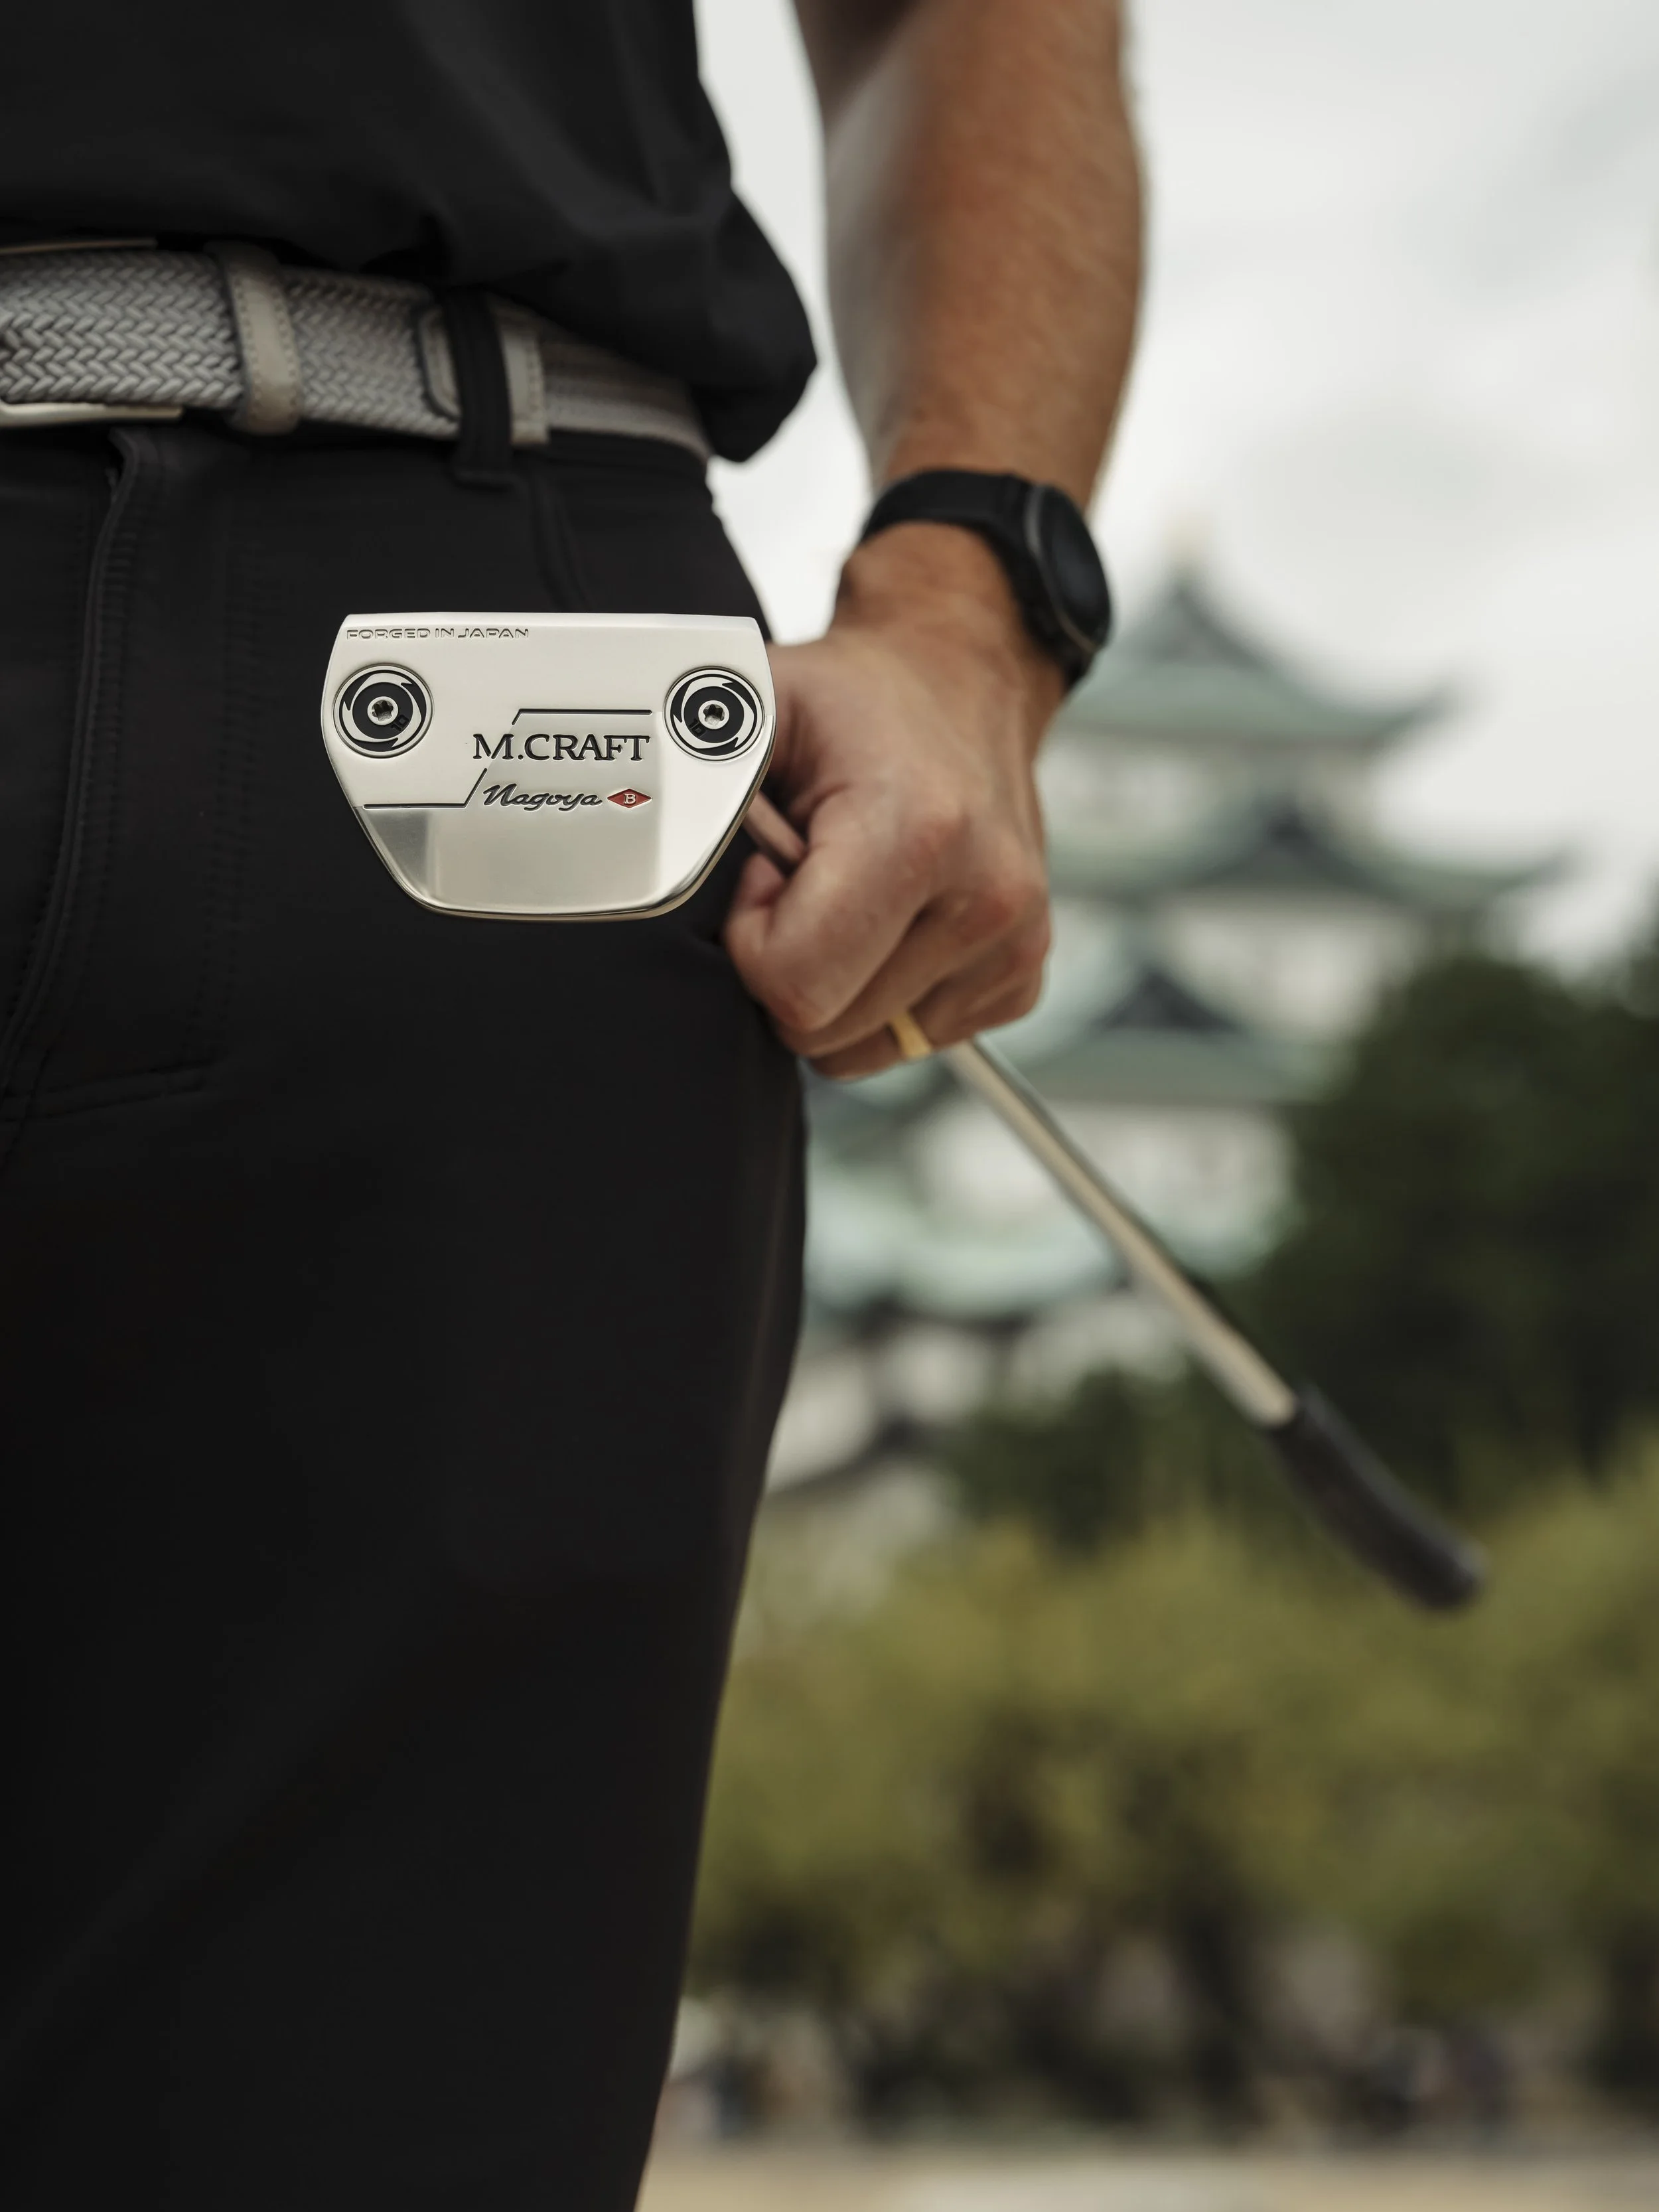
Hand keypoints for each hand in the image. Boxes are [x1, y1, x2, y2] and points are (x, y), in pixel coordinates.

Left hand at [723, 525, 1061, 1077]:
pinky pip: (911, 1038)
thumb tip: (633, 847)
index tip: (767, 876)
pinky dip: (882, 994)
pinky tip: (891, 917)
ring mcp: (1012, 943)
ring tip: (850, 893)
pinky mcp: (1022, 975)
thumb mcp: (751, 707)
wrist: (959, 679)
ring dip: (836, 982)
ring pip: (863, 1046)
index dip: (755, 940)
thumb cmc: (851, 701)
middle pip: (824, 1028)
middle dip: (790, 965)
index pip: (796, 986)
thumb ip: (690, 780)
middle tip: (804, 882)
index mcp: (920, 832)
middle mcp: (985, 896)